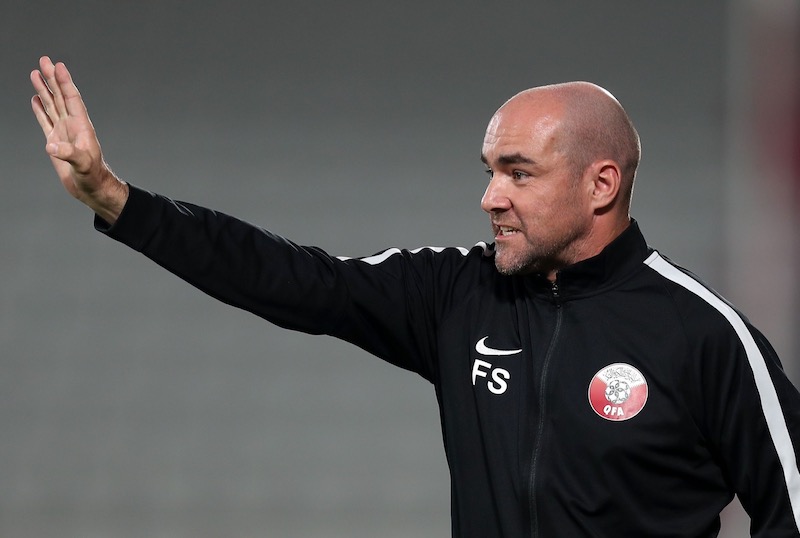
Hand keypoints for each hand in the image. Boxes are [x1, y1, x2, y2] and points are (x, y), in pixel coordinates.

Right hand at [31, 56, 127, 223]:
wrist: (91, 187)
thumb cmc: (92, 176)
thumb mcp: (83, 164)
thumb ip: (69, 154)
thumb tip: (51, 146)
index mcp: (81, 126)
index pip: (72, 98)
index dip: (65, 82)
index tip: (58, 66)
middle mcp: (72, 125)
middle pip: (61, 96)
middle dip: (52, 79)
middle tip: (44, 59)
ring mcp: (64, 132)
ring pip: (52, 105)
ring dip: (45, 90)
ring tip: (36, 73)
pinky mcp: (56, 141)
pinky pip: (46, 120)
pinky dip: (40, 109)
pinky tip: (36, 99)